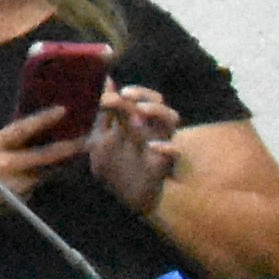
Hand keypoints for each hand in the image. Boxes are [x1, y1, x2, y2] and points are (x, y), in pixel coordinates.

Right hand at [0, 106, 78, 230]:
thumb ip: (3, 145)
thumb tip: (31, 138)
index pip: (23, 129)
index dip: (44, 119)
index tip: (64, 109)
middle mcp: (7, 167)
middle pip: (47, 157)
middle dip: (70, 148)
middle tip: (88, 141)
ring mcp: (14, 188)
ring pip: (41, 176)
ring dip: (43, 171)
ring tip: (33, 168)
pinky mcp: (17, 204)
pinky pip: (30, 190)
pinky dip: (27, 186)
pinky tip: (8, 187)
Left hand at [87, 83, 183, 223]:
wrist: (127, 197)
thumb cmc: (116, 164)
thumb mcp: (103, 137)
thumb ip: (104, 113)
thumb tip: (107, 82)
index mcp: (137, 120)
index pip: (142, 98)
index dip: (133, 92)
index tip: (117, 93)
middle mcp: (152, 128)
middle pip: (157, 102)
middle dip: (145, 96)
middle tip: (127, 96)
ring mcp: (161, 143)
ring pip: (171, 119)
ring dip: (157, 112)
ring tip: (139, 113)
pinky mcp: (165, 163)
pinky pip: (175, 152)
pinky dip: (168, 147)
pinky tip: (152, 145)